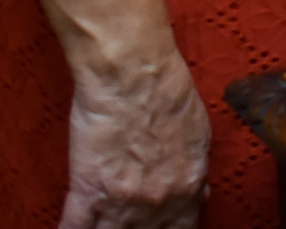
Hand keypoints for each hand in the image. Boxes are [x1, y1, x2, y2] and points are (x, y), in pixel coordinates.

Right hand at [60, 52, 209, 228]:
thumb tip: (199, 194)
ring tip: (104, 226)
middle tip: (131, 225)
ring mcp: (120, 201)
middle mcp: (155, 203)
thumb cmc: (166, 92)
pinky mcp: (86, 190)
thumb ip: (196, 171)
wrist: (133, 73)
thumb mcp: (198, 134)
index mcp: (186, 188)